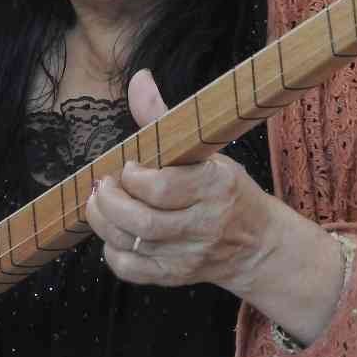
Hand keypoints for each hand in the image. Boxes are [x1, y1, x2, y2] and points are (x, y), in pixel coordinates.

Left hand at [85, 69, 283, 293]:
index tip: (129, 166)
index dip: (134, 177)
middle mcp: (203, 225)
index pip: (162, 188)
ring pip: (131, 244)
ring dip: (103, 222)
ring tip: (101, 203)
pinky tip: (115, 233)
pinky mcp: (175, 276)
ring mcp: (188, 255)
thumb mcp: (204, 150)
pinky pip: (131, 270)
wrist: (255, 243)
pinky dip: (112, 251)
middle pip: (141, 220)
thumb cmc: (224, 189)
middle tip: (104, 185)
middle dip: (110, 201)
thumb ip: (164, 117)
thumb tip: (138, 79)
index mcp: (214, 187)